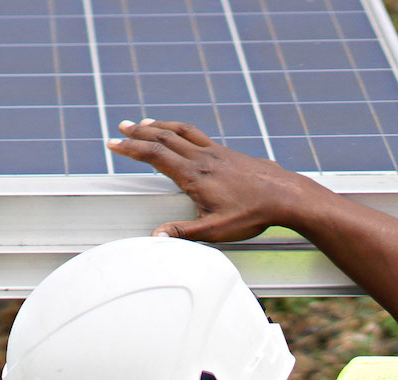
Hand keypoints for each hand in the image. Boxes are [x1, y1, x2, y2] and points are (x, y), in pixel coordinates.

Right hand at [106, 120, 326, 242]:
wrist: (285, 196)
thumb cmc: (252, 214)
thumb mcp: (215, 230)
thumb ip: (183, 232)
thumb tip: (155, 238)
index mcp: (194, 175)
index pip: (154, 155)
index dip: (130, 149)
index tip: (112, 144)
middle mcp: (202, 158)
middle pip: (163, 137)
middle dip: (138, 133)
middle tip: (119, 128)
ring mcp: (216, 152)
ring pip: (181, 131)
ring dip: (159, 126)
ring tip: (143, 123)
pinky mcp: (227, 152)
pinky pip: (197, 135)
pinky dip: (180, 130)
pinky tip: (178, 134)